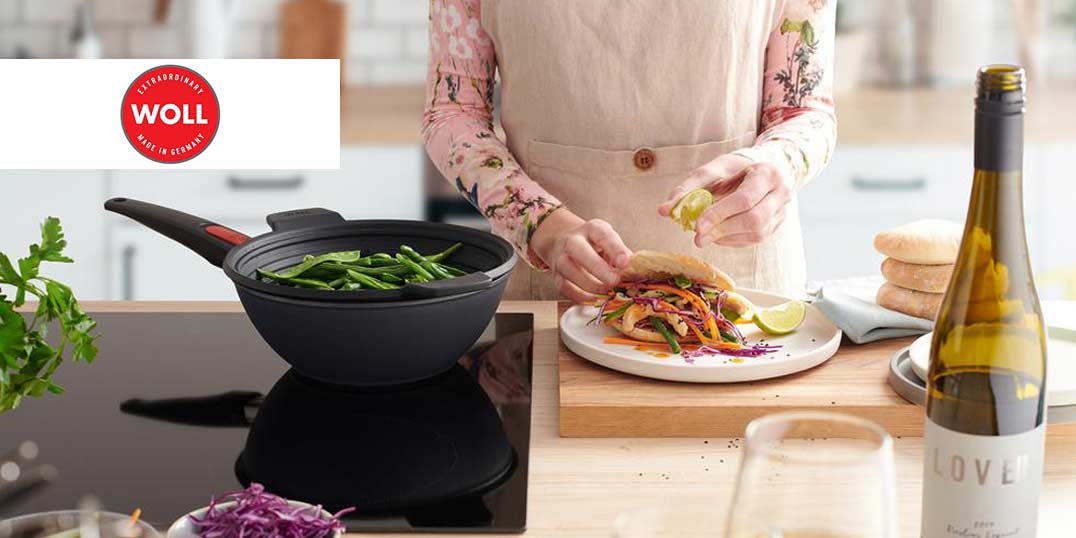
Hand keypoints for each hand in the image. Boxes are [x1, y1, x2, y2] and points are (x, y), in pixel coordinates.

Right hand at [530, 210, 631, 302]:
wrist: (564, 243)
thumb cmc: (594, 245)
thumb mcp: (610, 242)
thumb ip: (622, 255)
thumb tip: (636, 271)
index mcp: (592, 229)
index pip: (602, 234)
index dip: (614, 248)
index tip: (625, 262)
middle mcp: (573, 241)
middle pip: (580, 250)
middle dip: (598, 268)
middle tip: (614, 281)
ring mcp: (561, 258)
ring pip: (570, 271)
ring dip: (590, 285)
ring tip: (607, 292)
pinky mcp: (557, 276)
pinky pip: (565, 288)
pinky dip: (580, 296)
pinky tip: (593, 298)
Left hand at [659, 155, 792, 247]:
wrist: (763, 167)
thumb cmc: (735, 168)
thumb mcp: (712, 169)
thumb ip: (689, 188)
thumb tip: (664, 210)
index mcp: (767, 172)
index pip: (744, 199)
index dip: (719, 214)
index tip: (697, 225)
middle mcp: (781, 192)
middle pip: (754, 220)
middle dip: (722, 230)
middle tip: (697, 237)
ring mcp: (782, 211)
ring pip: (757, 233)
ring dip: (727, 237)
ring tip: (705, 235)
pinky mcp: (777, 225)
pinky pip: (755, 240)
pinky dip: (733, 240)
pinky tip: (718, 235)